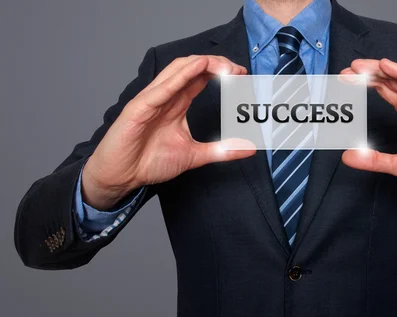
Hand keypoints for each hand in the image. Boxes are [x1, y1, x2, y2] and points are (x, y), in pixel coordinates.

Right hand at [82, 55, 254, 208]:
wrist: (122, 176)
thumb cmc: (149, 162)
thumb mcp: (194, 156)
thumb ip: (221, 151)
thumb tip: (249, 149)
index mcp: (176, 103)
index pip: (201, 77)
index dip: (222, 72)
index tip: (242, 75)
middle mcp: (165, 96)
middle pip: (192, 67)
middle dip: (217, 64)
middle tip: (238, 70)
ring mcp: (151, 99)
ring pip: (177, 70)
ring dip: (202, 64)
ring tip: (224, 67)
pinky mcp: (139, 108)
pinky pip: (161, 88)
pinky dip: (180, 76)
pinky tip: (197, 69)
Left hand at [340, 59, 396, 191]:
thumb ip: (374, 160)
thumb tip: (348, 157)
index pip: (385, 90)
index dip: (365, 84)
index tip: (344, 81)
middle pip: (392, 81)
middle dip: (369, 74)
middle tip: (347, 71)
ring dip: (383, 71)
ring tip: (363, 66)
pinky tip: (389, 67)